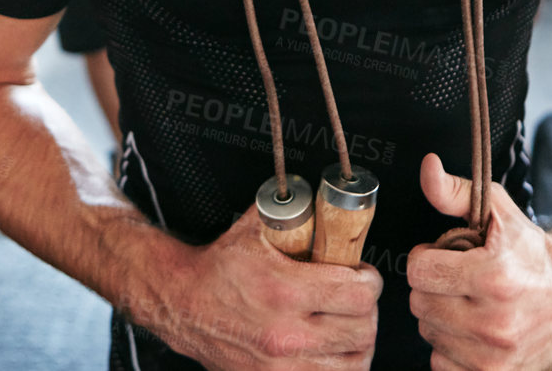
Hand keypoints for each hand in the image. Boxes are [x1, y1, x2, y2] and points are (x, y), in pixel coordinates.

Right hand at [157, 203, 380, 369]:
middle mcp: (285, 334)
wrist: (182, 304)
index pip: (358, 294)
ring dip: (358, 342)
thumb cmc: (218, 268)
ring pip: (354, 364)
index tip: (363, 275)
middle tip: (357, 298)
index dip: (369, 281)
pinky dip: (340, 367)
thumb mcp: (256, 228)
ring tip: (349, 325)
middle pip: (362, 330)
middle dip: (367, 310)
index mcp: (284, 291)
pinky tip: (333, 351)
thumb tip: (326, 199)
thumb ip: (295, 211)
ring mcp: (281, 368)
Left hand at [407, 154, 551, 369]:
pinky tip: (472, 331)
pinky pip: (442, 365)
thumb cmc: (533, 253)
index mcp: (494, 276)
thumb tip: (428, 167)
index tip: (442, 257)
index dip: (427, 258)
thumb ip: (456, 192)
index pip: (419, 271)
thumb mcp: (498, 212)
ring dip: (442, 318)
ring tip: (469, 304)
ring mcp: (496, 355)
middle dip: (434, 287)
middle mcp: (495, 321)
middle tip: (459, 280)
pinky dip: (451, 349)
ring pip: (429, 335)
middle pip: (420, 304)